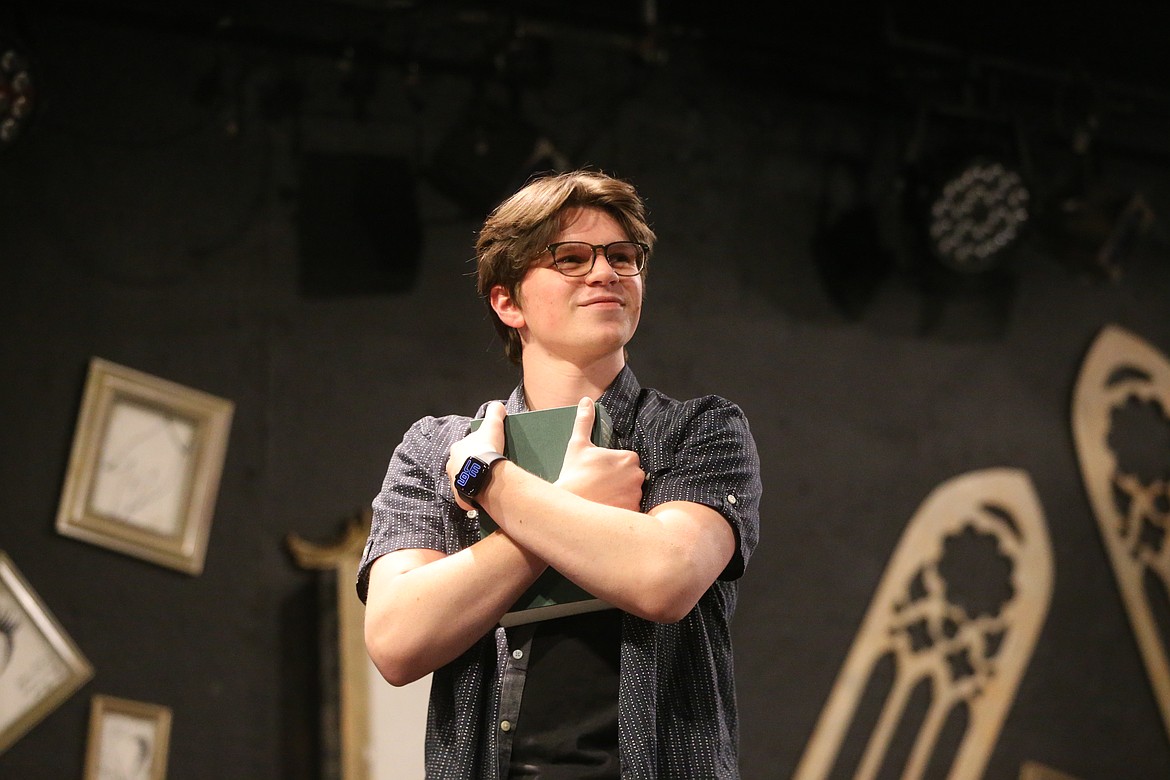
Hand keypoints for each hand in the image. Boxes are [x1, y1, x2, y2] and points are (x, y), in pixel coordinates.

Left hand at [446, 401, 506, 510]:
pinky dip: (474, 496)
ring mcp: (455, 483)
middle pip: (461, 465)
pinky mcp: (460, 497)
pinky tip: (484, 494)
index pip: (464, 447)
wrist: (485, 474)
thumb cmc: (486, 449)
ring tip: (487, 482)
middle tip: (487, 468)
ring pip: (463, 481)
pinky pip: (467, 496)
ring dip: (473, 481)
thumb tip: (498, 406)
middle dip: (471, 466)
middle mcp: (451, 466)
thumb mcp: (492, 425)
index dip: (474, 449)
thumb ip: (494, 412)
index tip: (485, 451)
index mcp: (456, 449)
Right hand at [556, 397, 644, 511]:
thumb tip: (586, 401)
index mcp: (629, 458)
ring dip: (623, 494)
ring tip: (604, 496)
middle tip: (602, 484)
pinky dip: (624, 508)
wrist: (570, 506)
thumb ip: (585, 421)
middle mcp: (637, 476)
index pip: (629, 460)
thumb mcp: (578, 445)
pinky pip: (633, 508)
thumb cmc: (574, 474)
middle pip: (633, 476)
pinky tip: (608, 506)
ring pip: (633, 492)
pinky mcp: (632, 511)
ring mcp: (636, 496)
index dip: (615, 465)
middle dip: (621, 479)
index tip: (602, 470)